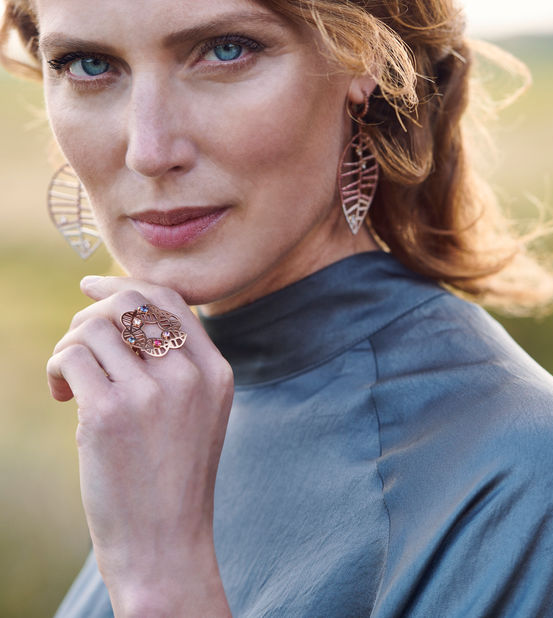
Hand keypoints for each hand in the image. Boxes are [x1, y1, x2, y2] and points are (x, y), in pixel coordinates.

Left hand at [47, 276, 233, 617]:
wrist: (164, 547)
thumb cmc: (172, 480)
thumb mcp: (199, 415)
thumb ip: (178, 365)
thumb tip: (121, 313)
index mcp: (216, 373)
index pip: (170, 299)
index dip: (126, 284)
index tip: (93, 288)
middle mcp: (190, 376)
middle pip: (131, 301)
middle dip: (92, 310)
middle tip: (78, 342)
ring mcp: (152, 394)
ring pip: (95, 325)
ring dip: (70, 344)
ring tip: (69, 380)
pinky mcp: (109, 415)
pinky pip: (71, 357)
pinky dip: (57, 368)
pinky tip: (62, 396)